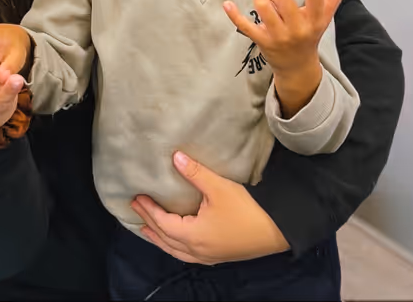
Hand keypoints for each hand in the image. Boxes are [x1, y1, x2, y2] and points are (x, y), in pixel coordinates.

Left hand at [131, 152, 288, 263]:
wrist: (277, 230)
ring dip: (160, 239)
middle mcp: (197, 251)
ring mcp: (208, 256)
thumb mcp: (219, 187)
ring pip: (176, 251)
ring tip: (148, 229)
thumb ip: (195, 173)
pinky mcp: (219, 256)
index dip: (149, 210)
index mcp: (194, 236)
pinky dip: (174, 247)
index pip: (163, 223)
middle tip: (136, 210)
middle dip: (150, 223)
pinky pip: (187, 255)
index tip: (137, 197)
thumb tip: (174, 157)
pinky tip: (176, 241)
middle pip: (166, 239)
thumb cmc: (247, 210)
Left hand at [223, 0, 347, 75]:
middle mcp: (297, 29)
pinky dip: (235, 15)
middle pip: (283, 0)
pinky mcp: (262, 41)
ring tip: (264, 1)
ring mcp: (278, 36)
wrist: (297, 67)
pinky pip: (246, 26)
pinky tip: (227, 3)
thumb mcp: (322, 21)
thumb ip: (331, 1)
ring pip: (264, 9)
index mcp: (313, 21)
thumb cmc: (308, 37)